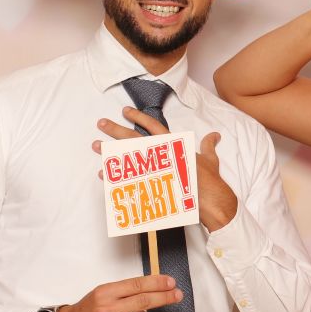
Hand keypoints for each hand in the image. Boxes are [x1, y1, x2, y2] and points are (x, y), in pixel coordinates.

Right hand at [54, 274, 182, 311]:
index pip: (137, 285)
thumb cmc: (89, 309)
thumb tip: (155, 286)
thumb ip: (126, 290)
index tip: (171, 282)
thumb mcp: (104, 292)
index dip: (157, 283)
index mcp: (105, 293)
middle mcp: (105, 310)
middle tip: (177, 295)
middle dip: (164, 297)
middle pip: (143, 301)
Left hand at [94, 108, 238, 231]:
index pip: (152, 125)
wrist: (209, 200)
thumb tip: (214, 136)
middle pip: (132, 138)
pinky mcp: (148, 185)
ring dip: (108, 151)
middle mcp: (159, 154)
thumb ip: (208, 145)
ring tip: (95, 145)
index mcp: (172, 144)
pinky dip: (113, 177)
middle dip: (115, 129)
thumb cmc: (209, 179)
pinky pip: (125, 180)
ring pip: (125, 157)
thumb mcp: (209, 158)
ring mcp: (151, 169)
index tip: (126, 111)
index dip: (138, 116)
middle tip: (101, 123)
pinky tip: (102, 173)